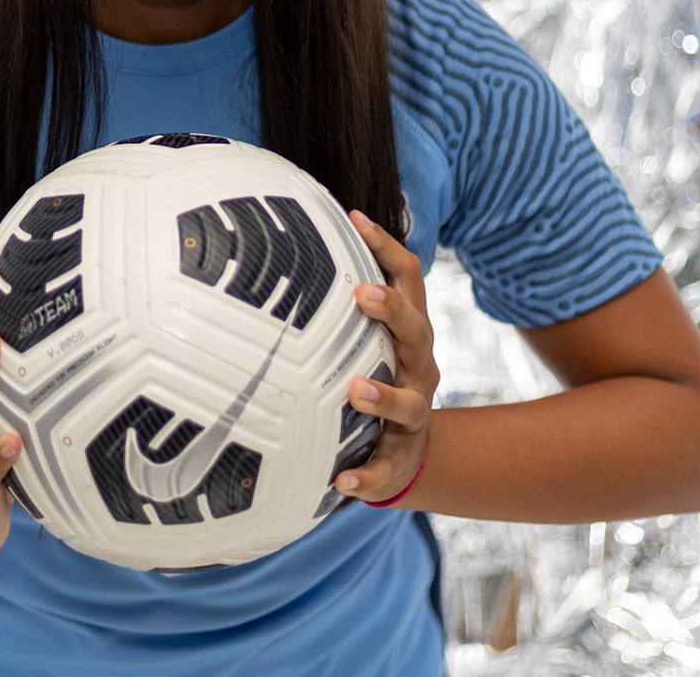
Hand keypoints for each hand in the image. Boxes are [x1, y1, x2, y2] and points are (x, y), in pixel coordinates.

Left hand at [334, 211, 438, 504]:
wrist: (406, 451)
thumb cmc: (375, 375)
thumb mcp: (366, 338)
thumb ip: (337, 303)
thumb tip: (281, 245)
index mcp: (409, 331)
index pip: (409, 277)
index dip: (387, 246)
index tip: (355, 218)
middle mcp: (419, 365)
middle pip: (416, 329)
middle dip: (391, 310)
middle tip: (361, 294)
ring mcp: (414, 411)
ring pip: (409, 403)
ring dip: (383, 395)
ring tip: (353, 389)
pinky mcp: (400, 456)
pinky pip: (386, 468)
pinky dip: (366, 476)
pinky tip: (341, 481)